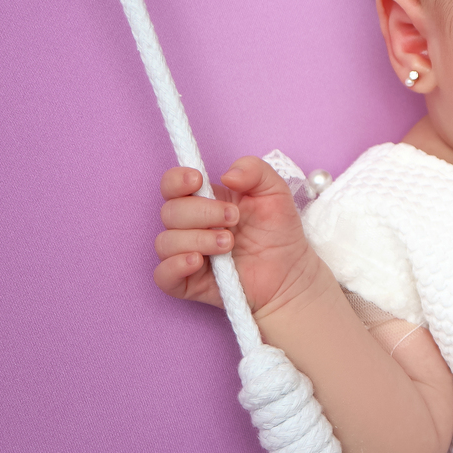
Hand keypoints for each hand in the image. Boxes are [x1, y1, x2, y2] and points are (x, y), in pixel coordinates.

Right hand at [154, 157, 317, 315]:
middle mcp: (190, 225)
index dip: (176, 181)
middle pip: (170, 212)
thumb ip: (254, 170)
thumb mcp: (274, 191)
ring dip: (198, 239)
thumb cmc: (278, 230)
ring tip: (229, 244)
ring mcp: (185, 254)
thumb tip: (227, 174)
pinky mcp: (186, 282)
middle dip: (203, 212)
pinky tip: (199, 261)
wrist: (289, 271)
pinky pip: (163, 275)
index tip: (198, 181)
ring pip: (166, 242)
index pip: (172, 185)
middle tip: (234, 218)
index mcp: (205, 200)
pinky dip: (176, 265)